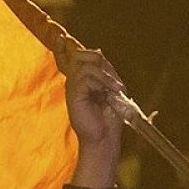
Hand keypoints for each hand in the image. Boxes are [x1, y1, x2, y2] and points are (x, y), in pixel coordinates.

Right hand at [57, 45, 124, 187]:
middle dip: (98, 60)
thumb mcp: (111, 88)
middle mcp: (75, 81)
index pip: (80, 57)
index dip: (86, 52)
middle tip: (112, 78)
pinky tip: (108, 94)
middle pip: (81, 55)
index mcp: (82, 80)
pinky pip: (86, 77)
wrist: (104, 137)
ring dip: (106, 76)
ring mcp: (72, 88)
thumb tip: (98, 51)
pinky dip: (102, 83)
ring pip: (87, 66)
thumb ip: (105, 71)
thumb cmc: (109, 117)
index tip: (85, 51)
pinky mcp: (73, 95)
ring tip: (116, 89)